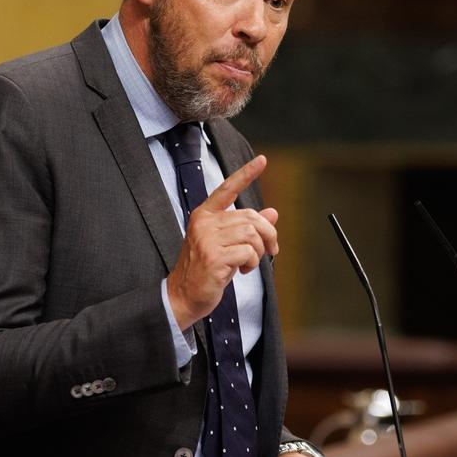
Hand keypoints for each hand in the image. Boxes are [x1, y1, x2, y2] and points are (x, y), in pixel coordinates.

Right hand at [167, 155, 278, 329]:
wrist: (184, 296)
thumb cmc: (206, 270)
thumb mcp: (226, 244)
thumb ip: (246, 228)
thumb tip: (272, 213)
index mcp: (204, 215)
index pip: (227, 188)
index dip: (246, 174)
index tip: (262, 160)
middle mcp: (204, 223)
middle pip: (250, 217)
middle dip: (267, 235)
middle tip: (271, 250)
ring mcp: (207, 239)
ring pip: (251, 234)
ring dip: (258, 252)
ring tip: (250, 263)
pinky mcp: (214, 257)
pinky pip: (248, 252)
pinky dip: (252, 263)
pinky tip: (242, 271)